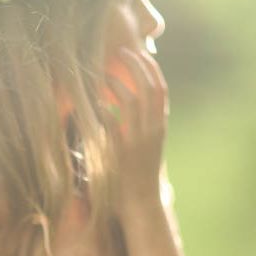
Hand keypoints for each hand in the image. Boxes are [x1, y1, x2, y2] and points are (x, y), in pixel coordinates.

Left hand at [102, 46, 169, 215]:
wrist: (142, 204)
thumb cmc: (140, 178)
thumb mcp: (147, 149)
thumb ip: (143, 128)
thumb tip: (131, 111)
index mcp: (160, 127)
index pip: (161, 89)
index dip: (152, 68)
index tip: (141, 53)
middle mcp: (152, 130)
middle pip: (150, 87)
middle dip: (137, 65)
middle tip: (121, 51)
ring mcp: (138, 141)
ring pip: (132, 101)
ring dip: (117, 83)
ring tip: (103, 74)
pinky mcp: (122, 152)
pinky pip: (112, 124)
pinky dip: (104, 109)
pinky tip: (94, 103)